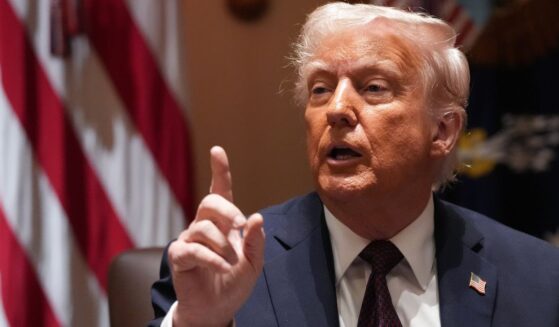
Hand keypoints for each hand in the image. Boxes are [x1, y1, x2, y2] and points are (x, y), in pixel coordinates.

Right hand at [168, 146, 264, 326]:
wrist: (217, 309)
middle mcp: (204, 226)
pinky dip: (212, 258)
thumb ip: (256, 240)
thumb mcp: (254, 262)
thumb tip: (257, 217)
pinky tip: (222, 266)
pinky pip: (194, 249)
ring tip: (231, 262)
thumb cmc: (234, 282)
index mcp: (223, 223)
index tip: (217, 150)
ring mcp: (189, 239)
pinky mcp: (179, 256)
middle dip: (228, 210)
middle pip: (210, 202)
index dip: (219, 171)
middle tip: (240, 225)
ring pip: (203, 228)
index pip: (220, 192)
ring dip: (223, 246)